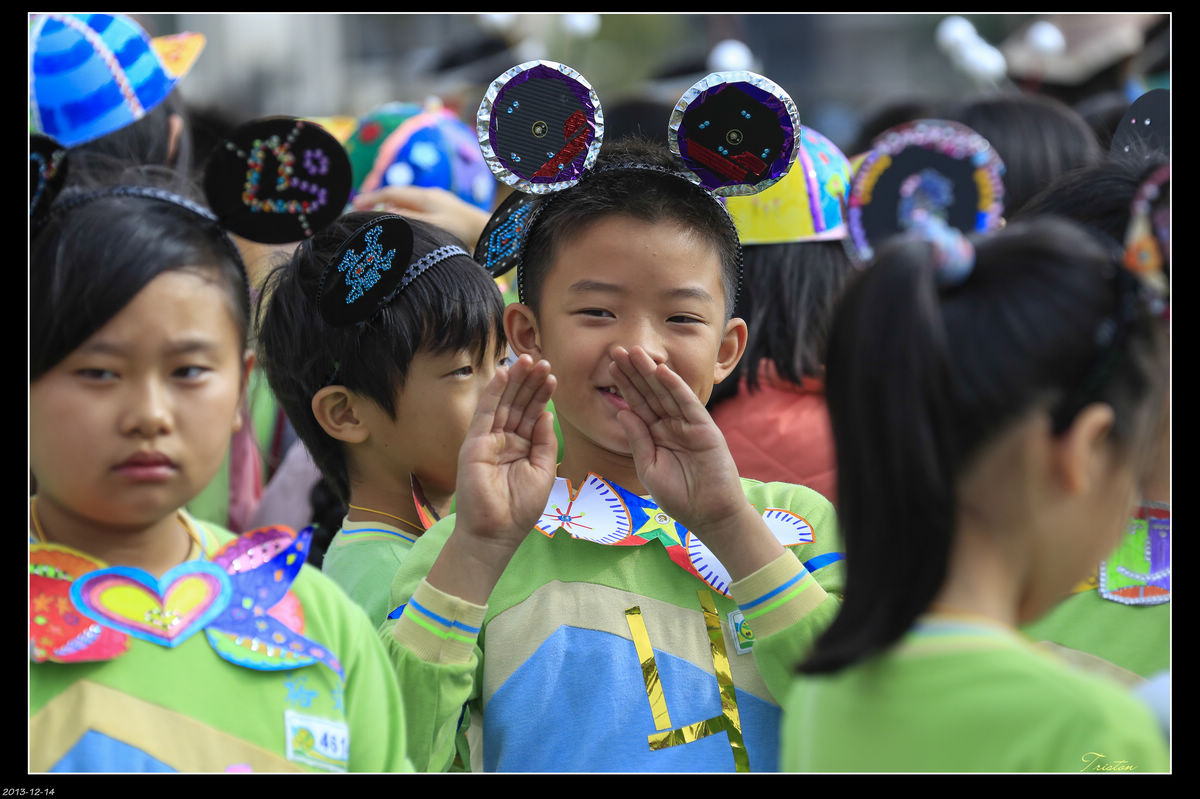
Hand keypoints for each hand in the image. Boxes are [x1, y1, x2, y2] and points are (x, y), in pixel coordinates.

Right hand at [351, 185, 491, 248]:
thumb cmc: (462, 230)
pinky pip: (417, 207)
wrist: (487, 229)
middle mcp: (429, 194)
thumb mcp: (433, 227)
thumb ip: (409, 220)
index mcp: (424, 197)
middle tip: (361, 210)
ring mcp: (437, 200)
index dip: (371, 198)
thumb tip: (386, 213)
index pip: (391, 193)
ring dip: (391, 207)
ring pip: (407, 201)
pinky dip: (404, 212)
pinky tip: (402, 222)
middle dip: (378, 201)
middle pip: (397, 195)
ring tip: (377, 218)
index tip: (355, 205)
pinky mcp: (443, 207)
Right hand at [456, 354, 557, 543]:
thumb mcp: (543, 471)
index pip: (532, 414)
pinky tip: (503, 373)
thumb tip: (546, 413)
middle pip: (519, 404)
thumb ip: (544, 442)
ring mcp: (488, 440)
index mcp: (521, 447)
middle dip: (530, 382)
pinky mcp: (474, 443)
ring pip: (503, 403)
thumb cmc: (520, 508)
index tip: (552, 376)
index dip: (541, 395)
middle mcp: (504, 440)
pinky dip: (493, 392)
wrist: (496, 532)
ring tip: (528, 360)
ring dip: (515, 381)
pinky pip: (485, 413)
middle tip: (543, 360)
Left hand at [608, 346, 782, 580]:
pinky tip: (661, 371)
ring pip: (666, 393)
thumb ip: (637, 439)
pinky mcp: (705, 428)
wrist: (708, 515)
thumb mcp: (648, 467)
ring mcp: (688, 425)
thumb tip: (622, 412)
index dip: (624, 385)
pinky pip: (687, 404)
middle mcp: (671, 425)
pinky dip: (675, 387)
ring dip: (651, 372)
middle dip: (633, 372)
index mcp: (656, 434)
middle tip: (617, 349)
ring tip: (635, 352)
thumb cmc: (679, 497)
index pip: (638, 404)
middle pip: (649, 393)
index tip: (609, 366)